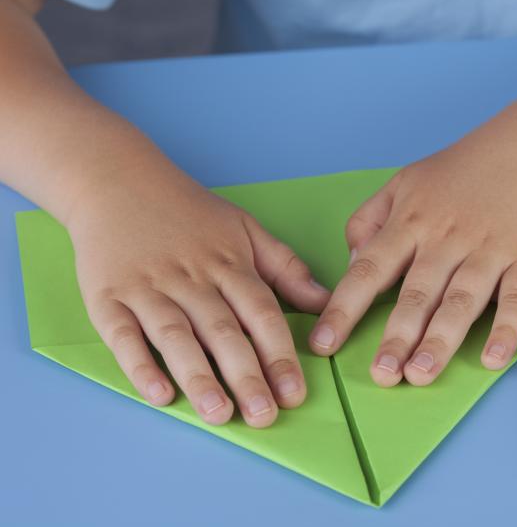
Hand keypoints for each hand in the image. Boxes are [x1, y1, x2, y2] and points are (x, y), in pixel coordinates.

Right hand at [67, 168, 329, 426]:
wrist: (118, 182)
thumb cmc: (190, 214)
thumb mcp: (246, 230)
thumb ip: (286, 268)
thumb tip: (326, 303)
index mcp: (229, 264)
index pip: (260, 313)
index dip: (279, 354)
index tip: (295, 392)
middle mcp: (191, 279)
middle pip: (223, 331)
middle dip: (246, 375)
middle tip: (264, 416)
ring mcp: (147, 288)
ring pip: (176, 336)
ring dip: (198, 375)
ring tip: (219, 414)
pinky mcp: (107, 298)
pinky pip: (123, 335)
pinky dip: (139, 365)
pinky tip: (159, 394)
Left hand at [308, 131, 516, 385]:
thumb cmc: (463, 170)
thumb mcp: (404, 182)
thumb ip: (370, 220)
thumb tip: (352, 263)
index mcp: (411, 221)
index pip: (369, 270)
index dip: (344, 309)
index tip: (322, 344)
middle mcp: (446, 238)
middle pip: (417, 292)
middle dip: (396, 335)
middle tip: (381, 375)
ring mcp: (489, 248)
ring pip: (462, 299)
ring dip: (441, 338)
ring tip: (421, 374)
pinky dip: (506, 328)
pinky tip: (491, 359)